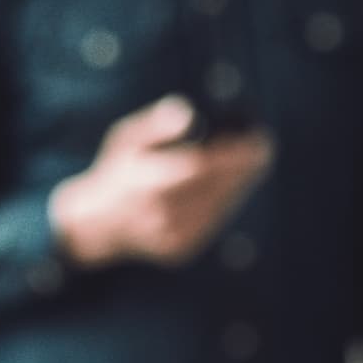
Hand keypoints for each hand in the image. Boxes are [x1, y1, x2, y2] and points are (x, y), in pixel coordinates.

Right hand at [48, 96, 271, 267]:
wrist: (100, 223)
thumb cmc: (118, 170)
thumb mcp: (126, 139)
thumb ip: (156, 126)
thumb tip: (188, 112)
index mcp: (147, 183)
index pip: (201, 167)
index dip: (233, 154)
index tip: (257, 138)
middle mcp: (162, 214)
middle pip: (218, 187)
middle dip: (246, 166)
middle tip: (262, 146)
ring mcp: (173, 236)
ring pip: (222, 205)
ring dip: (239, 182)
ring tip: (249, 161)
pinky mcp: (182, 249)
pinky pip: (215, 221)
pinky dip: (225, 200)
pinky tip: (227, 184)